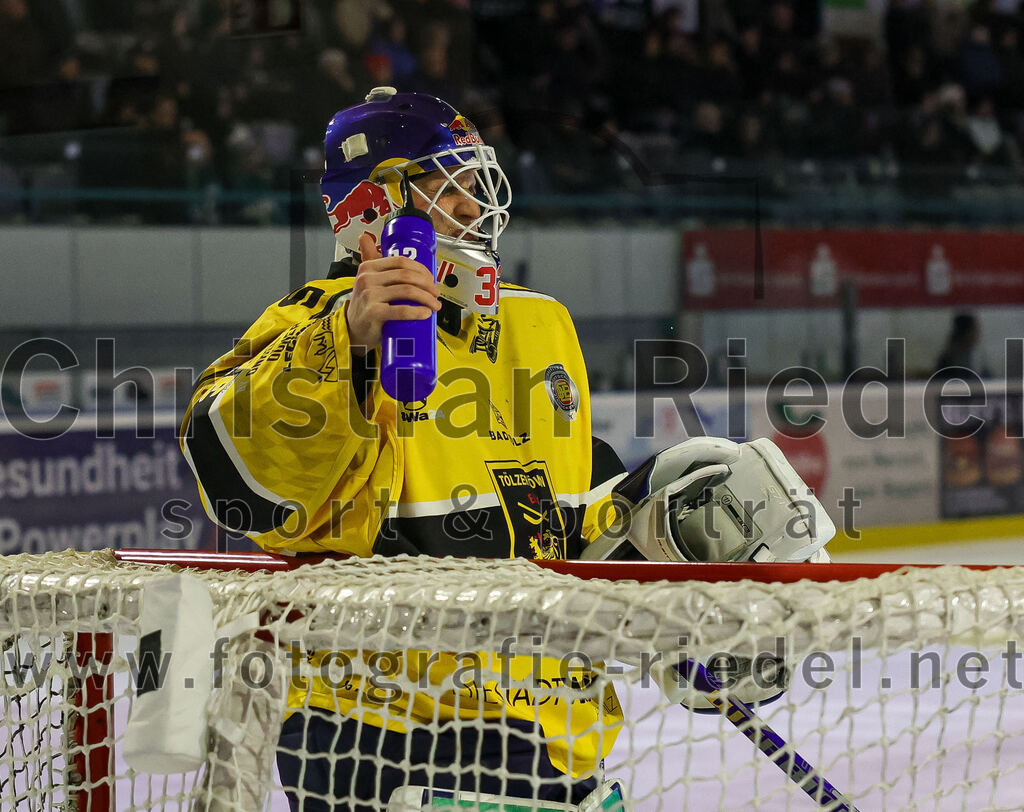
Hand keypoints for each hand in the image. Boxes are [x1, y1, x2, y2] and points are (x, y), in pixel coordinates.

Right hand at [346, 233, 440, 353]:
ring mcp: (369, 296)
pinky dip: (417, 312)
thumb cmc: (365, 304)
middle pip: (406, 275)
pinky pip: (401, 310)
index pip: (401, 261)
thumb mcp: (366, 279)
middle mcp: (367, 279)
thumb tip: (363, 236)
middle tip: (436, 294)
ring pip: (407, 291)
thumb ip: (368, 258)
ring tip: (434, 305)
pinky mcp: (373, 313)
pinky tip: (425, 313)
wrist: (353, 328)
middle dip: (427, 284)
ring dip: (427, 298)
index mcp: (368, 267)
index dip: (421, 269)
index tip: (431, 279)